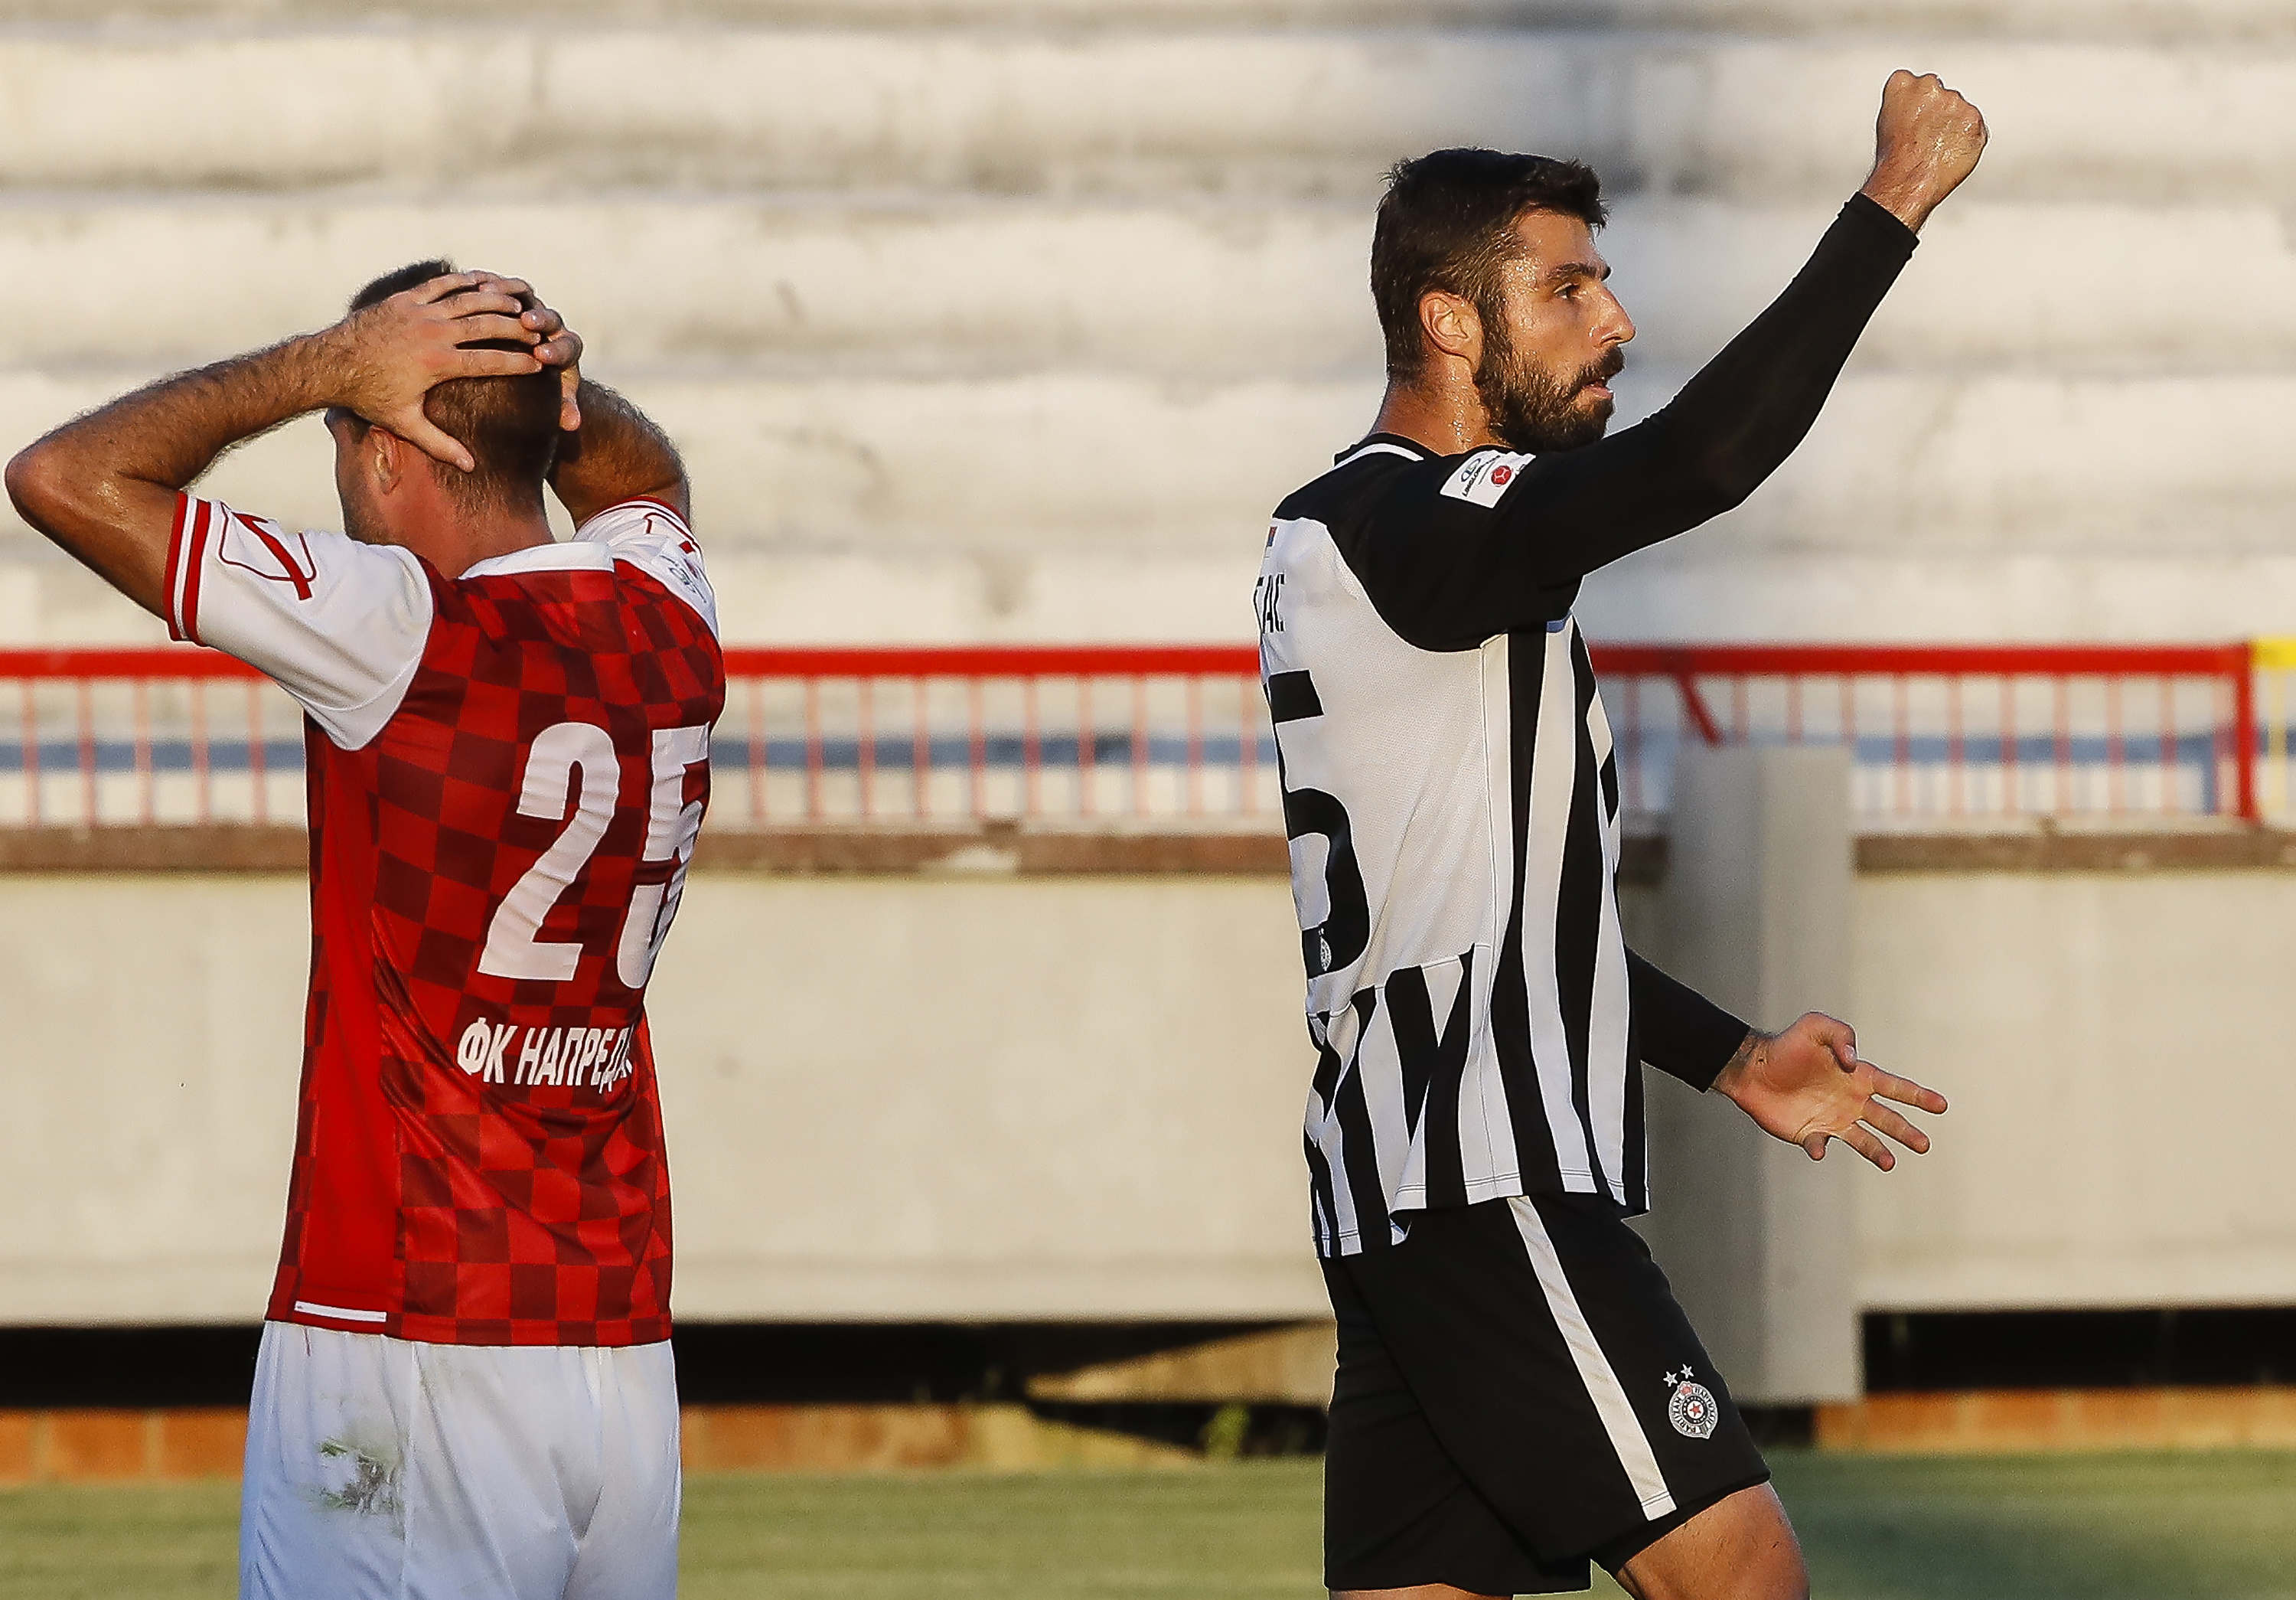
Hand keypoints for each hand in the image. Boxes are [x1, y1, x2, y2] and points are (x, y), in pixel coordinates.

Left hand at [314, 272, 543, 470]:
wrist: (329, 365)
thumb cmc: (368, 397)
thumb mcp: (405, 424)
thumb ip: (440, 445)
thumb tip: (471, 466)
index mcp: (438, 364)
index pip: (491, 361)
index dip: (519, 363)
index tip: (539, 365)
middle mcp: (432, 333)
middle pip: (488, 325)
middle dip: (518, 329)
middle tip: (538, 331)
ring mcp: (418, 313)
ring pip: (469, 300)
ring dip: (497, 301)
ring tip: (519, 306)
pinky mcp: (404, 299)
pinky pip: (441, 285)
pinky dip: (464, 282)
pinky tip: (482, 282)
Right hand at [472, 272, 585, 432]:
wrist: (527, 367)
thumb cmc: (539, 388)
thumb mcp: (552, 399)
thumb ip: (564, 409)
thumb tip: (572, 424)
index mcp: (566, 349)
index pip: (567, 347)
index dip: (556, 349)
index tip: (543, 355)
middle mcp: (551, 325)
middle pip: (549, 317)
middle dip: (538, 318)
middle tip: (526, 320)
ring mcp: (530, 307)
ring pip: (524, 295)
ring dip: (508, 292)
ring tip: (486, 293)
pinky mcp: (510, 297)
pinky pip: (500, 286)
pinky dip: (487, 283)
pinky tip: (468, 285)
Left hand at [1712, 1012, 1946, 1170]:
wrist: (1753, 1068)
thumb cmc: (1787, 1045)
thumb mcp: (1815, 1027)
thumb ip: (1840, 1036)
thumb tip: (1853, 1062)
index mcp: (1858, 1077)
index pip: (1895, 1087)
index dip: (1919, 1096)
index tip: (1942, 1105)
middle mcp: (1850, 1101)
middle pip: (1887, 1119)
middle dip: (1907, 1132)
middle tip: (1925, 1145)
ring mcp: (1832, 1120)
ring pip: (1864, 1141)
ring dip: (1877, 1151)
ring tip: (1889, 1163)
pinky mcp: (1810, 1134)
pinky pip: (1821, 1146)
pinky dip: (1821, 1149)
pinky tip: (1819, 1148)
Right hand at [1860, 69, 1987, 231]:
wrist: (1909, 179)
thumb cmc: (1894, 157)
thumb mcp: (1885, 122)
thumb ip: (1902, 104)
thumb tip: (1914, 107)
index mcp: (1902, 83)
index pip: (1914, 82)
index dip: (1916, 101)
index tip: (1914, 115)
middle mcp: (1930, 86)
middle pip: (1941, 94)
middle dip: (1939, 112)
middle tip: (1927, 136)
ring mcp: (1954, 101)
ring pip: (1960, 109)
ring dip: (1954, 125)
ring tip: (1937, 148)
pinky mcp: (1973, 118)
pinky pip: (1975, 126)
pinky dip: (1968, 138)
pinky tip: (1951, 151)